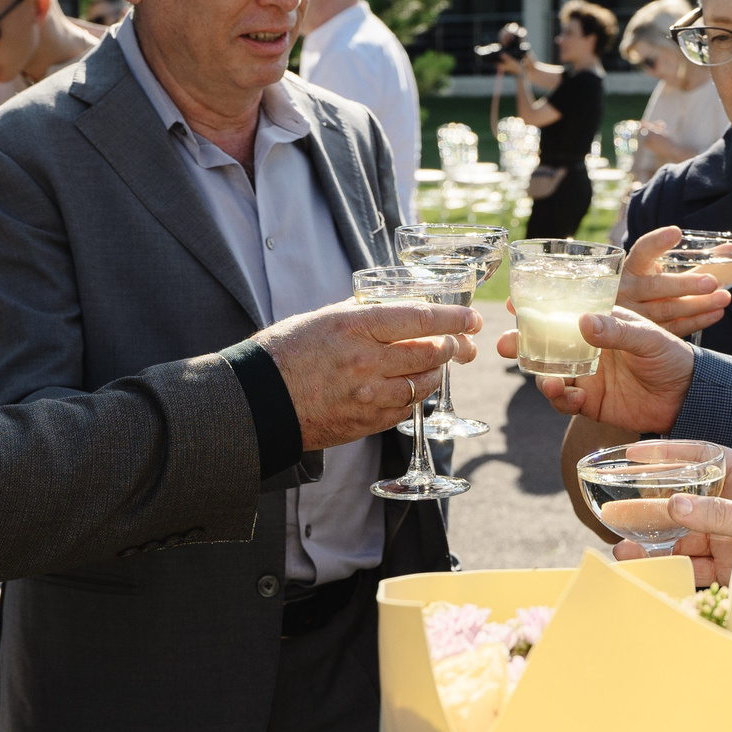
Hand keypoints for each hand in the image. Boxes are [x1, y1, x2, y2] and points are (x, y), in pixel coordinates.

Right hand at [258, 299, 479, 449]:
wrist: (260, 400)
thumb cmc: (284, 352)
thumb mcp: (322, 318)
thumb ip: (361, 313)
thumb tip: (396, 309)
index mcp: (355, 327)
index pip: (420, 318)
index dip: (453, 317)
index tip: (471, 317)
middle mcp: (366, 361)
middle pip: (430, 352)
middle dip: (453, 346)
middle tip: (462, 342)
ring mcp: (368, 396)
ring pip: (423, 383)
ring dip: (437, 372)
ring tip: (438, 363)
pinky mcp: (366, 422)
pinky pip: (406, 408)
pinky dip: (415, 395)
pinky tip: (413, 386)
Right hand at [496, 304, 694, 431]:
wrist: (689, 397)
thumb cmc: (671, 357)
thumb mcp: (648, 337)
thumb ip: (617, 331)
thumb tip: (584, 321)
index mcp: (598, 324)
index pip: (560, 312)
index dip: (533, 308)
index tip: (511, 304)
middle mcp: (585, 348)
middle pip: (542, 345)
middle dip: (518, 345)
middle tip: (503, 344)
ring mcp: (585, 376)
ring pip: (547, 374)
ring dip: (540, 376)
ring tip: (549, 381)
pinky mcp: (590, 403)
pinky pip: (564, 401)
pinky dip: (561, 399)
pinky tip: (569, 397)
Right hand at [612, 453, 731, 584]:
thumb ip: (722, 513)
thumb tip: (673, 504)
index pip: (700, 457)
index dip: (667, 453)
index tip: (634, 453)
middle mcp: (730, 508)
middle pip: (679, 503)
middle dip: (644, 508)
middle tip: (611, 511)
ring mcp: (725, 540)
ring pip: (678, 539)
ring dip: (649, 543)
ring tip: (620, 547)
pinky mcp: (725, 571)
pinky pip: (688, 569)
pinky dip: (665, 570)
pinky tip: (642, 568)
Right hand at [620, 225, 731, 335]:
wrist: (621, 322)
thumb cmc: (650, 288)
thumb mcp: (662, 273)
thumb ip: (695, 263)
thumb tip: (731, 250)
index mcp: (630, 269)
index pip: (642, 252)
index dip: (657, 243)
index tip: (675, 232)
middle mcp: (627, 291)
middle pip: (656, 287)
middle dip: (686, 284)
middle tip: (711, 282)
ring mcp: (633, 316)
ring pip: (666, 310)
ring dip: (698, 304)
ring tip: (724, 297)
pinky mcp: (644, 335)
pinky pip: (672, 328)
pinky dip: (696, 321)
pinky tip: (716, 313)